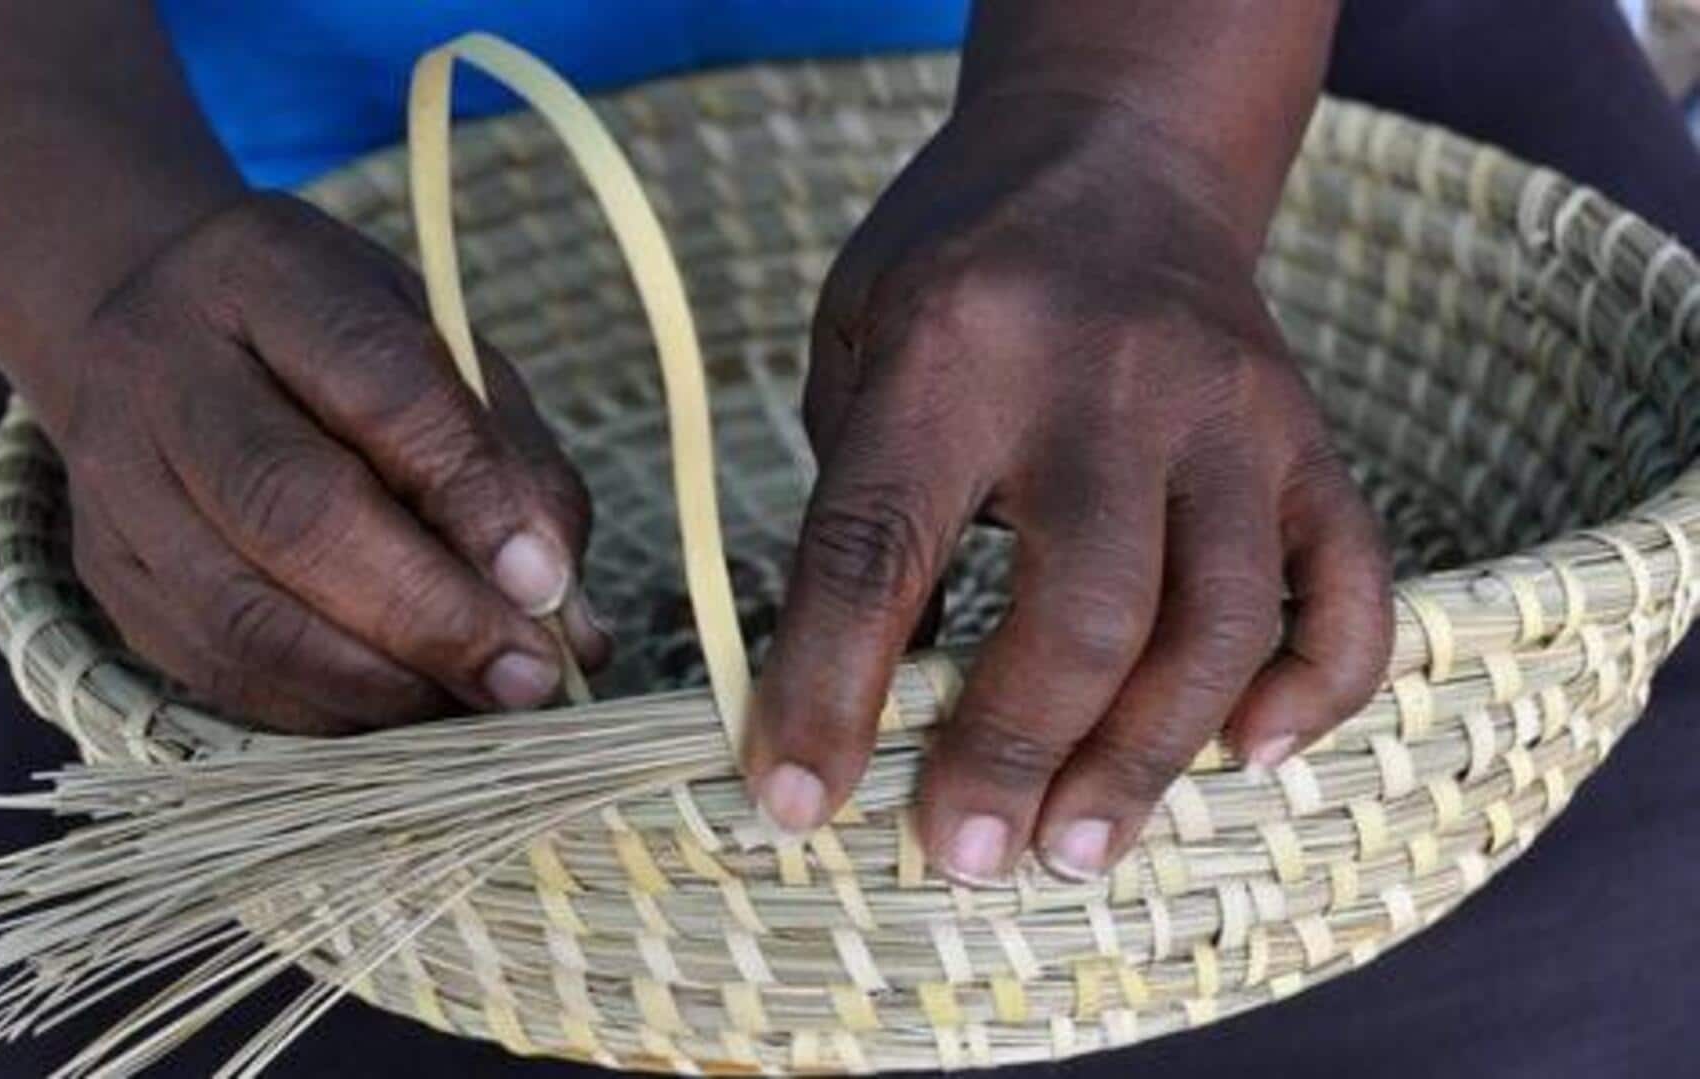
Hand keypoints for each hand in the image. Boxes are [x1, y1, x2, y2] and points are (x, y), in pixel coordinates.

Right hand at [40, 193, 608, 733]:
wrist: (152, 323)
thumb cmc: (332, 340)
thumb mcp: (437, 345)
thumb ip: (510, 465)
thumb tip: (572, 621)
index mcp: (265, 278)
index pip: (377, 389)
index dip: (468, 496)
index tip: (547, 585)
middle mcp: (164, 375)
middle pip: (294, 513)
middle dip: (429, 616)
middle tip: (530, 677)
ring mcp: (117, 484)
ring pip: (246, 615)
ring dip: (381, 684)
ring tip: (480, 705)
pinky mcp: (109, 578)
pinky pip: (222, 670)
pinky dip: (328, 710)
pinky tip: (406, 711)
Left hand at [746, 99, 1391, 881]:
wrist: (1116, 155)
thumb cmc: (957, 271)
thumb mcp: (857, 347)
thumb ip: (860, 506)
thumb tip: (864, 705)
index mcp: (955, 351)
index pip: (878, 546)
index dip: (827, 689)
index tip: (792, 800)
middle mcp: (1106, 382)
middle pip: (1084, 609)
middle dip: (1016, 754)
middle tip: (966, 854)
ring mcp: (1230, 413)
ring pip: (1217, 622)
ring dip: (1146, 758)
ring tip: (1076, 849)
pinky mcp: (1310, 441)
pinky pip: (1347, 588)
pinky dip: (1315, 688)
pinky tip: (1252, 753)